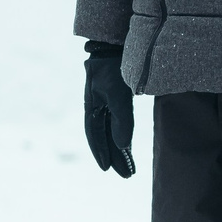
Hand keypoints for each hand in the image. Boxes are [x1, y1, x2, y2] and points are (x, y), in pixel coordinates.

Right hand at [83, 40, 134, 177]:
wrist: (112, 47)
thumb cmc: (112, 69)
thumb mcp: (118, 95)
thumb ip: (122, 120)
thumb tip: (123, 145)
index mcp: (91, 108)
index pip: (95, 136)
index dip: (101, 153)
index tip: (107, 170)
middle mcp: (96, 109)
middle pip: (104, 138)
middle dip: (114, 157)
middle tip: (126, 174)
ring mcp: (105, 105)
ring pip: (111, 132)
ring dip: (120, 149)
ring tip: (130, 166)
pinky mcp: (115, 100)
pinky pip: (117, 123)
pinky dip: (122, 136)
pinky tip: (127, 145)